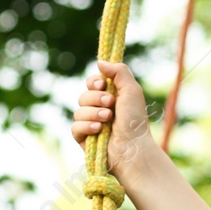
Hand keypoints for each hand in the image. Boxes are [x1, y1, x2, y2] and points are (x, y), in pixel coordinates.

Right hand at [71, 60, 152, 177]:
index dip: (94, 83)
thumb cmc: (135, 120)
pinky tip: (99, 130)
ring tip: (108, 119)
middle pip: (83, 96)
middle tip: (111, 104)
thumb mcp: (131, 90)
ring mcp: (91, 125)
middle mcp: (99, 110)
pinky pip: (75, 127)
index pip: (92, 84)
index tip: (103, 85)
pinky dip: (87, 126)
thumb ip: (119, 72)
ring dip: (94, 113)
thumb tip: (100, 62)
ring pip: (78, 111)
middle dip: (96, 98)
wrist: (134, 148)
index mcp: (110, 98)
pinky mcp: (84, 139)